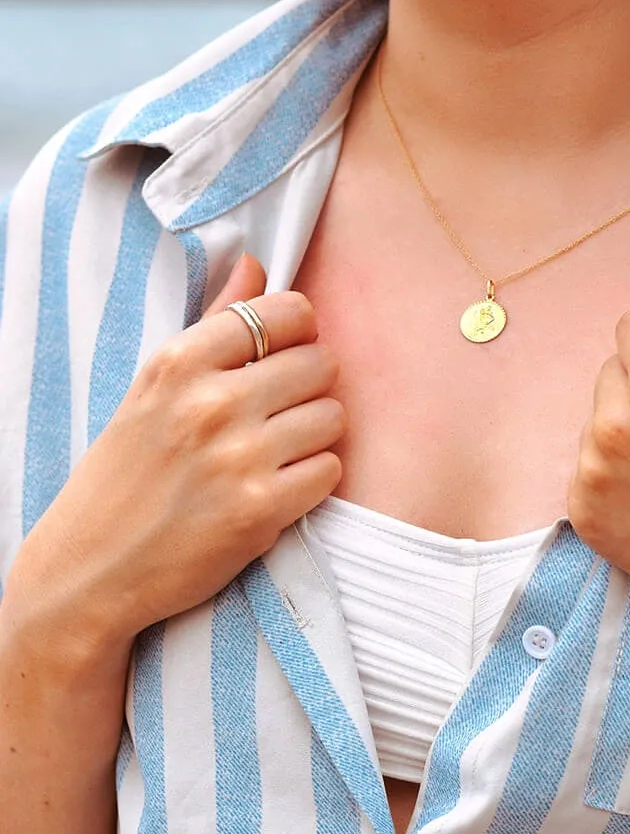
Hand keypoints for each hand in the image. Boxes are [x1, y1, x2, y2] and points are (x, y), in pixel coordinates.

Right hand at [6, 255, 345, 654]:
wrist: (92, 567)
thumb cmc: (124, 474)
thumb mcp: (153, 388)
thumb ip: (212, 325)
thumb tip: (257, 266)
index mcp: (179, 362)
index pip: (286, 312)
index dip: (299, 333)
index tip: (285, 355)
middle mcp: (211, 402)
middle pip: (320, 363)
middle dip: (312, 386)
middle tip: (284, 412)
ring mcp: (239, 457)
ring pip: (333, 417)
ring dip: (317, 435)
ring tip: (282, 451)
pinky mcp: (261, 510)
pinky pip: (331, 470)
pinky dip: (316, 479)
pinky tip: (284, 486)